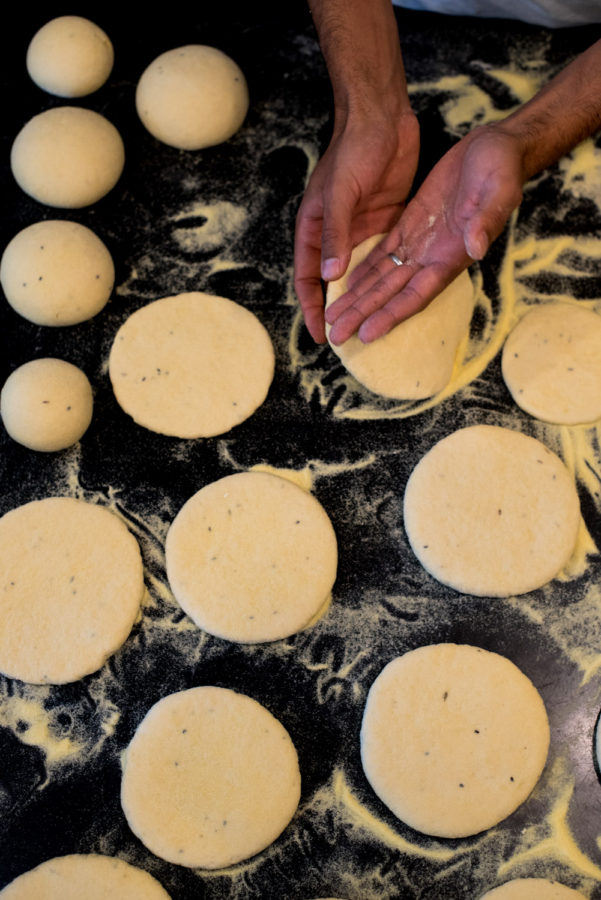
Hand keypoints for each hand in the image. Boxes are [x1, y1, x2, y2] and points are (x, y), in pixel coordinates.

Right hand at [294, 111, 419, 342]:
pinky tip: (394, 299)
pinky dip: (385, 278)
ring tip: (370, 326)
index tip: (321, 334)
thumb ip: (335, 233)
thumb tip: (328, 275)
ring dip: (364, 299)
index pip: (307, 278)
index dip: (312, 307)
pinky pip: (383, 258)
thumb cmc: (353, 151)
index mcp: (314, 229)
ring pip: (359, 274)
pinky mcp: (386, 222)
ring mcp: (360, 230)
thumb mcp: (340, 193)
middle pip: (333, 283)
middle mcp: (335, 235)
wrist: (383, 117)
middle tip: (346, 339)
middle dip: (338, 310)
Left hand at [325, 123, 525, 343]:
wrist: (498, 147)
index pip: (416, 294)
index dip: (391, 315)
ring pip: (383, 278)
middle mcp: (433, 258)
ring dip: (359, 299)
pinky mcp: (411, 224)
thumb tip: (474, 249)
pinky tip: (347, 284)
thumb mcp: (499, 190)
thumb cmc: (503, 169)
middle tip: (337, 337)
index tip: (366, 334)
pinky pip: (384, 254)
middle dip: (364, 315)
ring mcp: (421, 243)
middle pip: (392, 295)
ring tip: (333, 318)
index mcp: (452, 256)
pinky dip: (365, 270)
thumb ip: (485, 221)